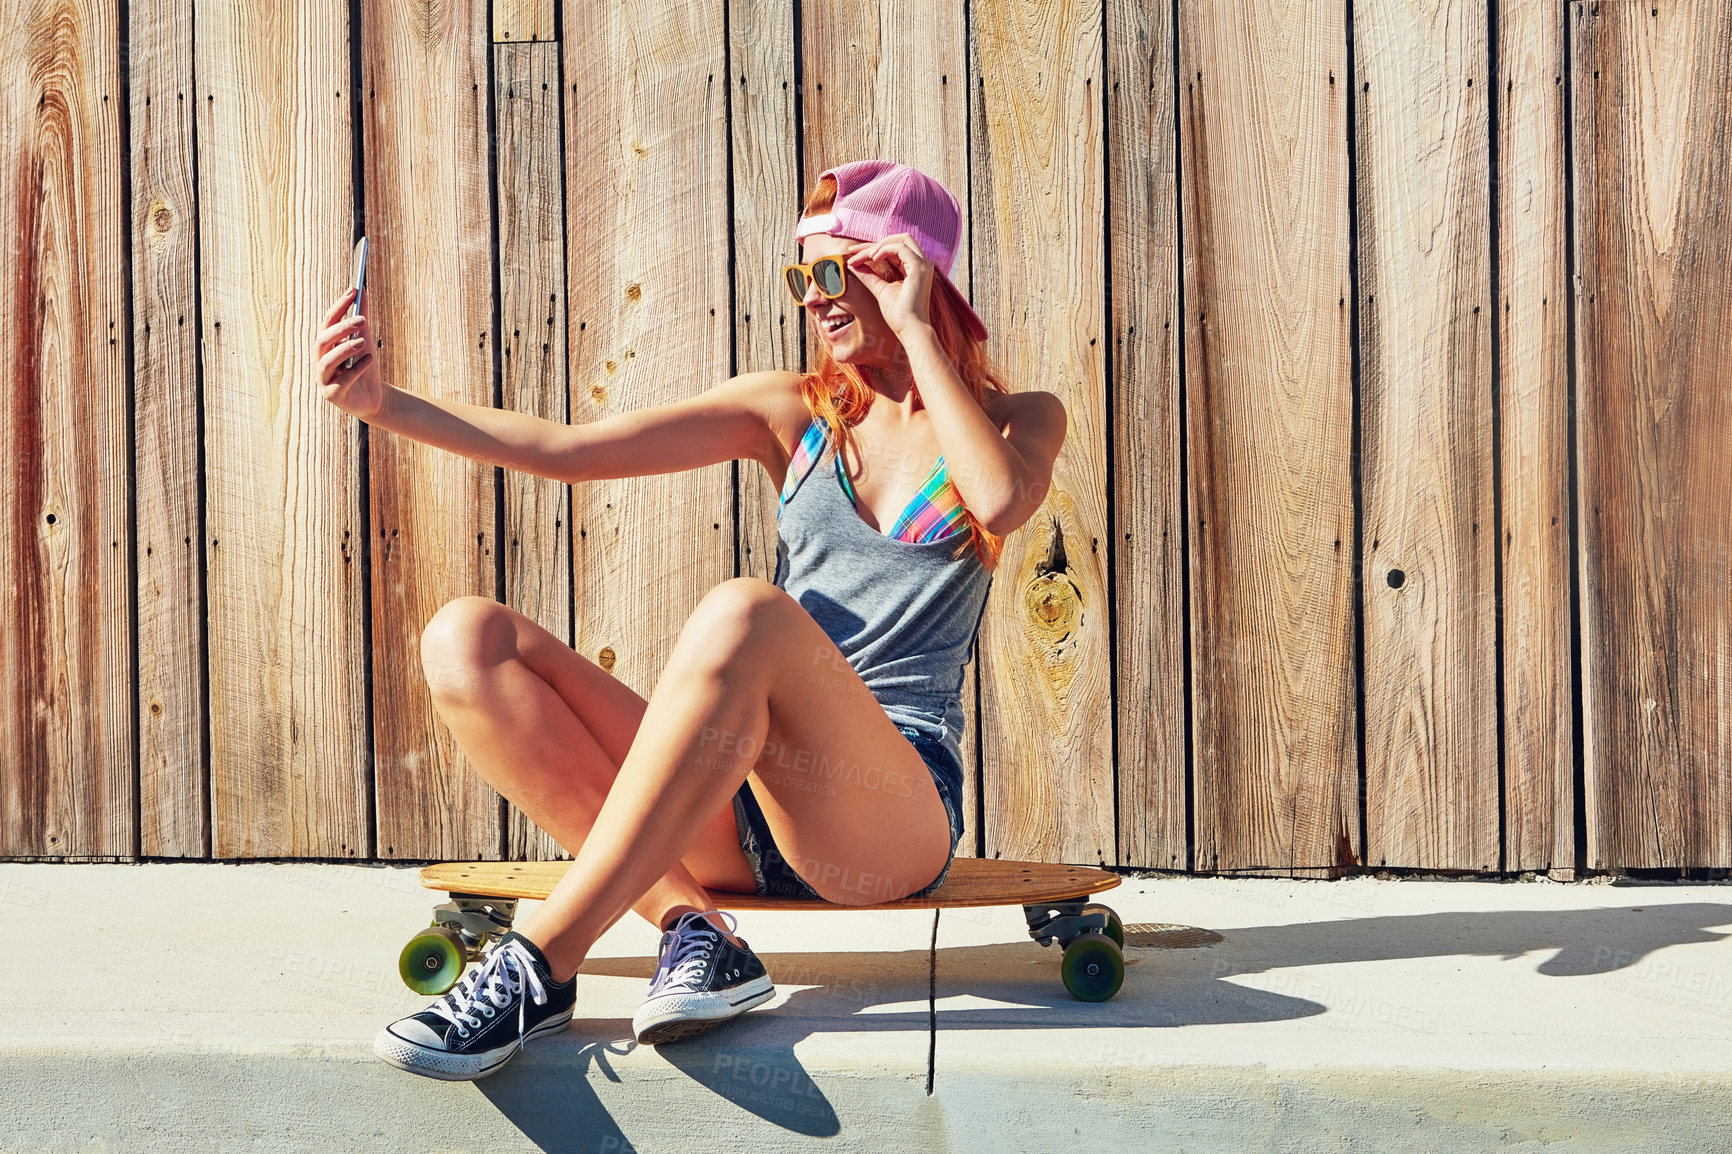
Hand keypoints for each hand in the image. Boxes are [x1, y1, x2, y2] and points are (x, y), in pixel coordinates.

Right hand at [316, 286, 383, 419]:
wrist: (374, 397)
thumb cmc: (365, 366)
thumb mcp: (366, 340)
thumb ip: (362, 319)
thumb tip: (363, 291)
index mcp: (326, 344)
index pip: (328, 321)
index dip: (339, 305)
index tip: (354, 290)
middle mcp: (320, 360)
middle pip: (323, 340)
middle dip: (341, 328)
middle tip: (362, 320)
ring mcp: (323, 379)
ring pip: (326, 361)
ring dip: (345, 349)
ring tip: (363, 342)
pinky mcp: (332, 395)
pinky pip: (341, 381)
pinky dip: (356, 370)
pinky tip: (369, 361)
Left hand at [846, 233, 934, 338]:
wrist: (910, 329)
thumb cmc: (899, 315)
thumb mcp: (880, 290)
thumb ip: (869, 276)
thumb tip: (854, 265)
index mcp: (913, 268)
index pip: (894, 249)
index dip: (872, 248)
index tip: (852, 254)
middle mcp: (921, 264)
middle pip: (898, 239)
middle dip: (874, 242)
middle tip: (853, 250)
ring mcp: (923, 265)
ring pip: (900, 240)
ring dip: (877, 246)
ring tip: (861, 257)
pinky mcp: (919, 268)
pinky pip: (900, 248)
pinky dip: (884, 250)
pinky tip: (872, 258)